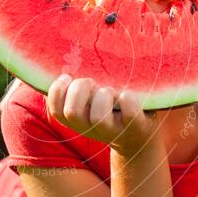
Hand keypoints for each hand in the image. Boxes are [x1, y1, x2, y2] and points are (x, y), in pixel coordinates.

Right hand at [47, 75, 161, 154]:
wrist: (140, 134)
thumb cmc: (111, 108)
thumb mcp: (90, 101)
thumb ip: (76, 88)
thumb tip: (62, 62)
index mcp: (77, 121)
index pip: (56, 111)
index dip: (57, 91)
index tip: (67, 76)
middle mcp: (92, 129)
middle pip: (72, 112)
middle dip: (79, 89)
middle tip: (92, 82)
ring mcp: (114, 130)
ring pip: (98, 117)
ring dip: (103, 96)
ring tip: (110, 90)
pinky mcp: (136, 127)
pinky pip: (130, 112)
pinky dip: (128, 99)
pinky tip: (127, 94)